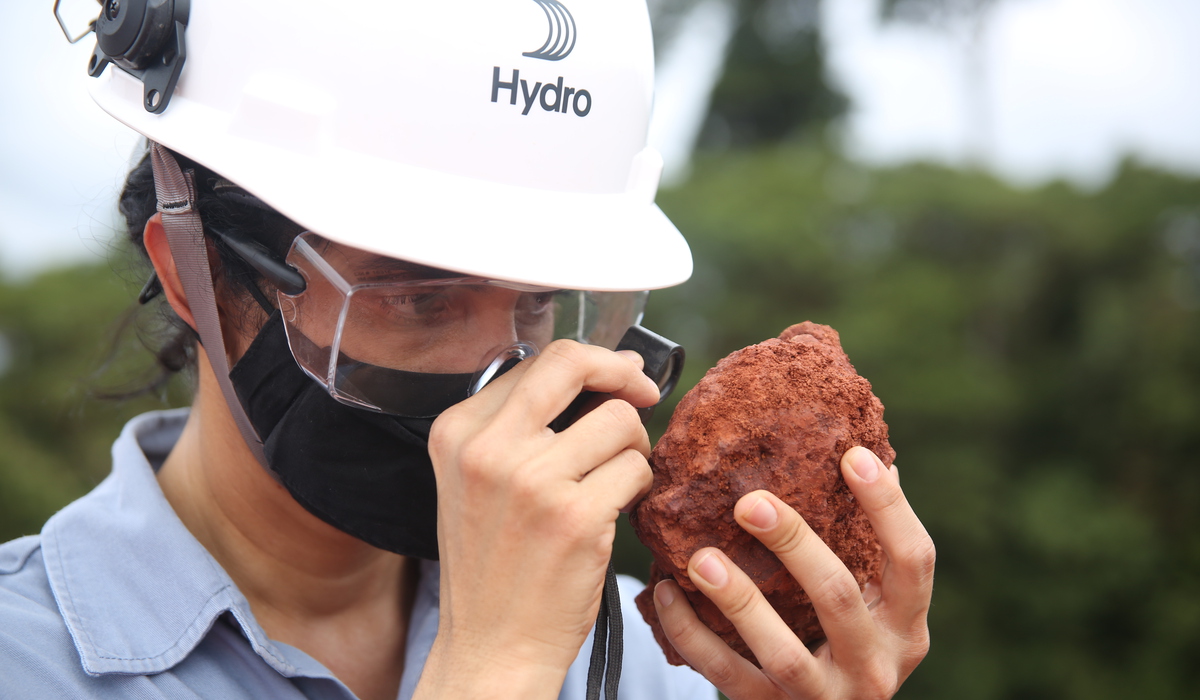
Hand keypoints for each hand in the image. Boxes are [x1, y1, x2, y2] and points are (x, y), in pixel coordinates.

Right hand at [413, 341, 661, 698]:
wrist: (491, 646)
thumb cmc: (493, 567)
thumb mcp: (475, 482)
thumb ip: (521, 425)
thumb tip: (606, 370)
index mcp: (457, 432)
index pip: (538, 362)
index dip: (589, 364)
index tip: (615, 378)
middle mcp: (487, 449)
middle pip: (573, 364)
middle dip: (621, 371)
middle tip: (643, 391)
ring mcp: (531, 482)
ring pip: (619, 421)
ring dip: (634, 448)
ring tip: (618, 479)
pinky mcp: (575, 518)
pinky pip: (635, 470)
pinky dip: (640, 486)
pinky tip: (621, 509)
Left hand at [652, 447, 933, 698]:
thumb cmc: (846, 644)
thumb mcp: (874, 607)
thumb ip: (867, 547)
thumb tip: (863, 451)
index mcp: (906, 628)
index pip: (914, 560)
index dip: (888, 507)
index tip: (853, 455)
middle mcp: (876, 666)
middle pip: (839, 597)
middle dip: (794, 544)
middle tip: (749, 501)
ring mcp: (825, 696)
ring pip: (782, 651)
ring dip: (739, 600)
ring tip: (700, 557)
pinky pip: (726, 676)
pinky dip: (691, 635)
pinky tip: (666, 593)